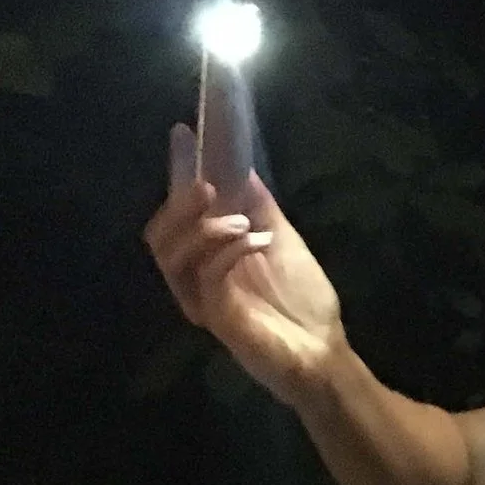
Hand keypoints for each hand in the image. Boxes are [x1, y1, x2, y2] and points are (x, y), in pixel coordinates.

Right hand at [143, 124, 344, 402]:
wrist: (324, 351)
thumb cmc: (304, 301)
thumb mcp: (282, 240)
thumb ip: (259, 207)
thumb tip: (241, 167)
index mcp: (207, 257)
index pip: (178, 213)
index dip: (178, 172)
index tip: (185, 133)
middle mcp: (196, 278)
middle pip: (159, 235)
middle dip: (178, 203)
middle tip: (205, 184)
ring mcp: (202, 299)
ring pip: (172, 255)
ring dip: (205, 228)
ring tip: (242, 220)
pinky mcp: (217, 317)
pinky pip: (206, 276)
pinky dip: (229, 250)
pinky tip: (258, 240)